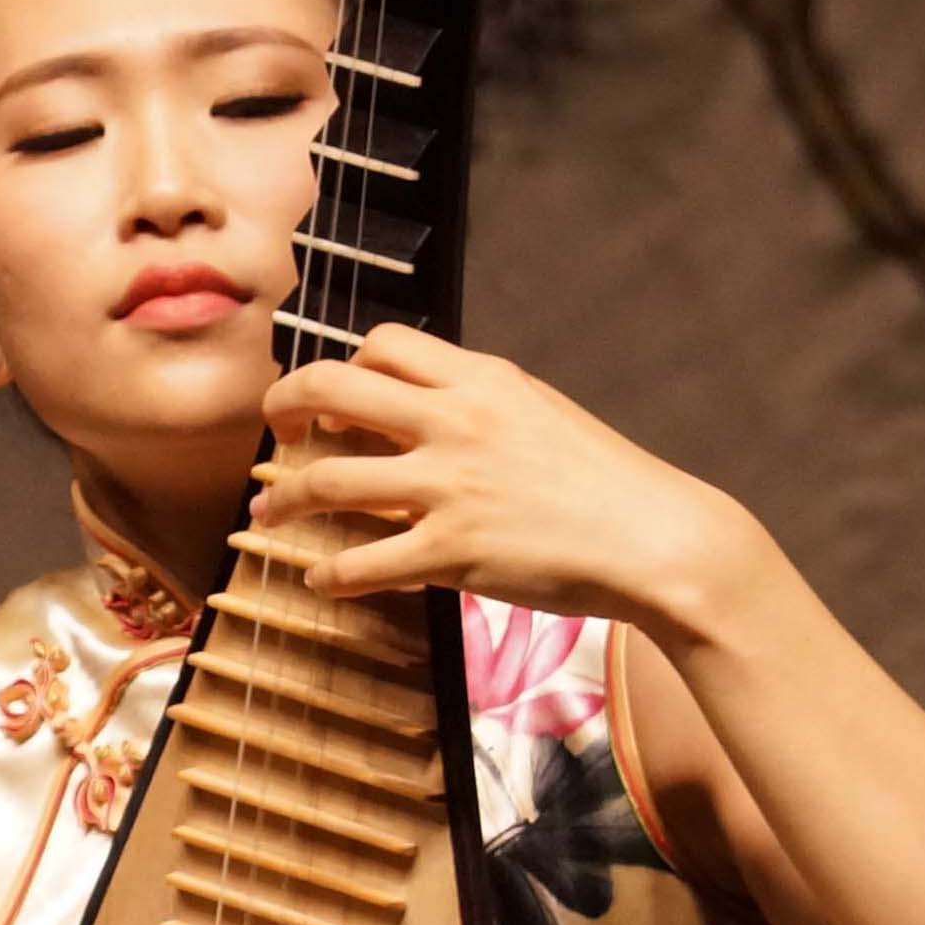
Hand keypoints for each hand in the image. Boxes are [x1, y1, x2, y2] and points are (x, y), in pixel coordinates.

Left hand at [260, 324, 777, 635]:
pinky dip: (328, 573)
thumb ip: (478, 405)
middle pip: (331, 389)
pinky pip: (363, 563)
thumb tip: (422, 410)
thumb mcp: (540, 414)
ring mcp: (451, 487)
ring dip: (285, 501)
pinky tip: (319, 579)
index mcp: (482, 379)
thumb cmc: (604, 482)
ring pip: (329, 480)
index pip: (382, 345)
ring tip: (268, 517)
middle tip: (276, 434)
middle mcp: (457, 421)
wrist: (656, 539)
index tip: (331, 398)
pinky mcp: (454, 552)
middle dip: (284, 408)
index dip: (342, 366)